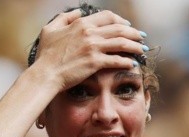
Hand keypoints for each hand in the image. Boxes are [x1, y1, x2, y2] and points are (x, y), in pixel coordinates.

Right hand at [31, 10, 145, 91]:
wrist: (46, 74)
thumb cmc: (46, 55)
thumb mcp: (50, 29)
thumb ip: (65, 18)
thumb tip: (79, 12)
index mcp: (81, 24)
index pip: (108, 16)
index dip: (121, 21)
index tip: (128, 26)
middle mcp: (89, 33)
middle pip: (119, 29)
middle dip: (134, 33)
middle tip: (142, 37)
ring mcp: (93, 48)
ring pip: (121, 43)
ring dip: (135, 46)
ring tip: (142, 50)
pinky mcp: (95, 63)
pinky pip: (117, 60)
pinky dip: (127, 61)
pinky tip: (133, 63)